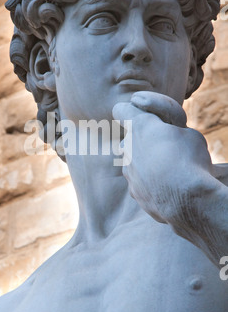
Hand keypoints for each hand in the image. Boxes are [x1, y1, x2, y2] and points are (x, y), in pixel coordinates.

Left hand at [112, 91, 212, 224]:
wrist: (187, 201)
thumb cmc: (190, 161)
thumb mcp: (190, 134)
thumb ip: (172, 132)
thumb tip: (169, 138)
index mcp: (141, 126)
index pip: (121, 109)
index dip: (129, 110)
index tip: (138, 114)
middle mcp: (128, 147)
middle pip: (130, 139)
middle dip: (144, 142)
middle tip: (166, 148)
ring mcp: (128, 172)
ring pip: (134, 163)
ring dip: (147, 164)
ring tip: (171, 172)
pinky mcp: (134, 192)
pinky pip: (141, 183)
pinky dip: (152, 184)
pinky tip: (168, 188)